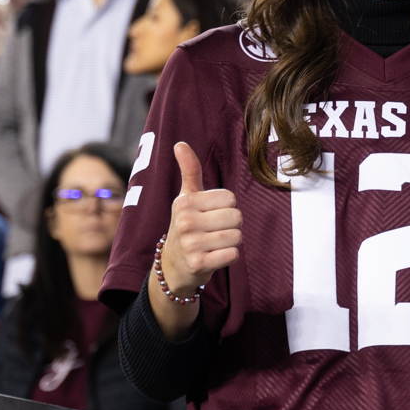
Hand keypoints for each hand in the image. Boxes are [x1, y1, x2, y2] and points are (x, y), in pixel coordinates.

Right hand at [159, 141, 241, 298]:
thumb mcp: (186, 198)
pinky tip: (215, 256)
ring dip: (231, 242)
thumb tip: (180, 143)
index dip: (226, 207)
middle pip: (236, 217)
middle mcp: (185, 222)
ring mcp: (191, 244)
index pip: (230, 198)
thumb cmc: (186, 226)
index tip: (211, 215)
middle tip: (214, 231)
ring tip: (214, 244)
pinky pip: (233, 254)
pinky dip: (229, 256)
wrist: (173, 265)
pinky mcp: (199, 264)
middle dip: (232, 225)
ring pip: (237, 236)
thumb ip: (189, 170)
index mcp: (184, 202)